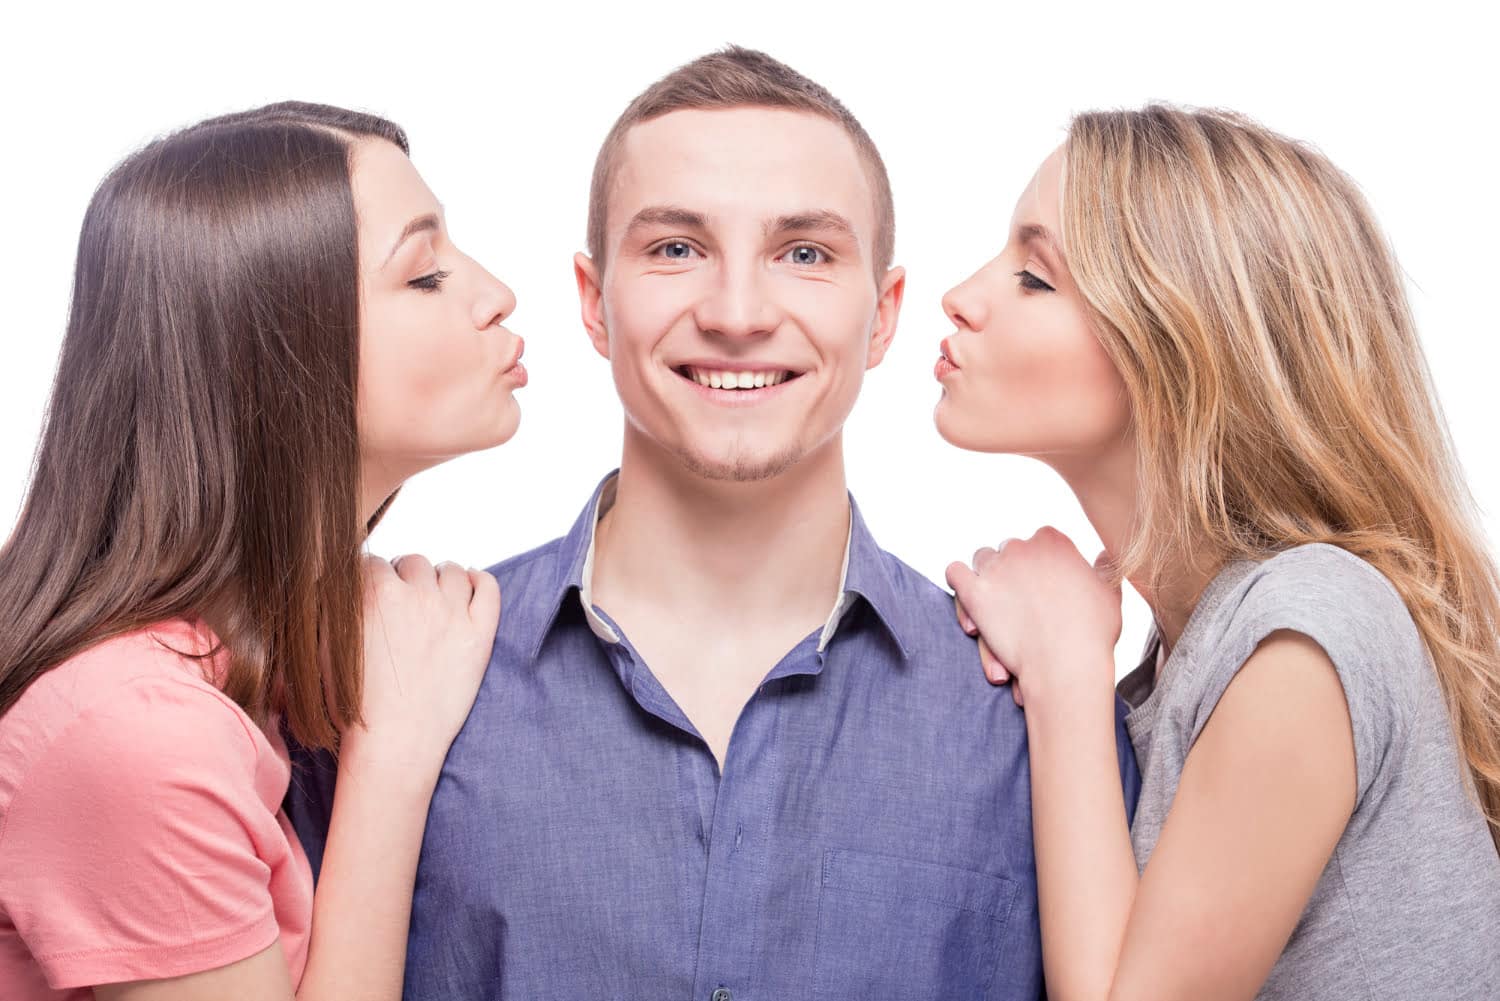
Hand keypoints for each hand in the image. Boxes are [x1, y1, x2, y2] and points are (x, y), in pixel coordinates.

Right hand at [345, 554, 500, 772]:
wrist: (394, 744)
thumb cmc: (357, 705)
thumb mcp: (327, 649)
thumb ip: (333, 609)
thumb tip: (336, 585)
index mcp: (373, 594)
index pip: (373, 564)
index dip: (371, 579)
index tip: (373, 593)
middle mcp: (415, 594)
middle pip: (412, 563)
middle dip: (405, 578)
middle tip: (402, 603)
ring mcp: (451, 612)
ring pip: (450, 571)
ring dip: (440, 579)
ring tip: (434, 599)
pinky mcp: (479, 633)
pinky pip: (487, 587)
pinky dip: (479, 580)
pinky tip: (470, 588)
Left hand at [947, 527, 1120, 707]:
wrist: (1066, 665)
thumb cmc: (1092, 633)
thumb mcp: (1109, 593)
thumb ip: (1104, 569)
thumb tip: (1102, 555)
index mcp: (1053, 541)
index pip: (1038, 542)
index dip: (1039, 566)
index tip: (1044, 591)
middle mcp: (1021, 547)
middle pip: (1009, 551)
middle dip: (1013, 574)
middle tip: (1020, 609)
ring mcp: (995, 568)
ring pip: (982, 560)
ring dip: (987, 580)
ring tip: (997, 614)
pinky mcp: (974, 592)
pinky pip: (955, 573)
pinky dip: (959, 583)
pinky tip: (971, 603)